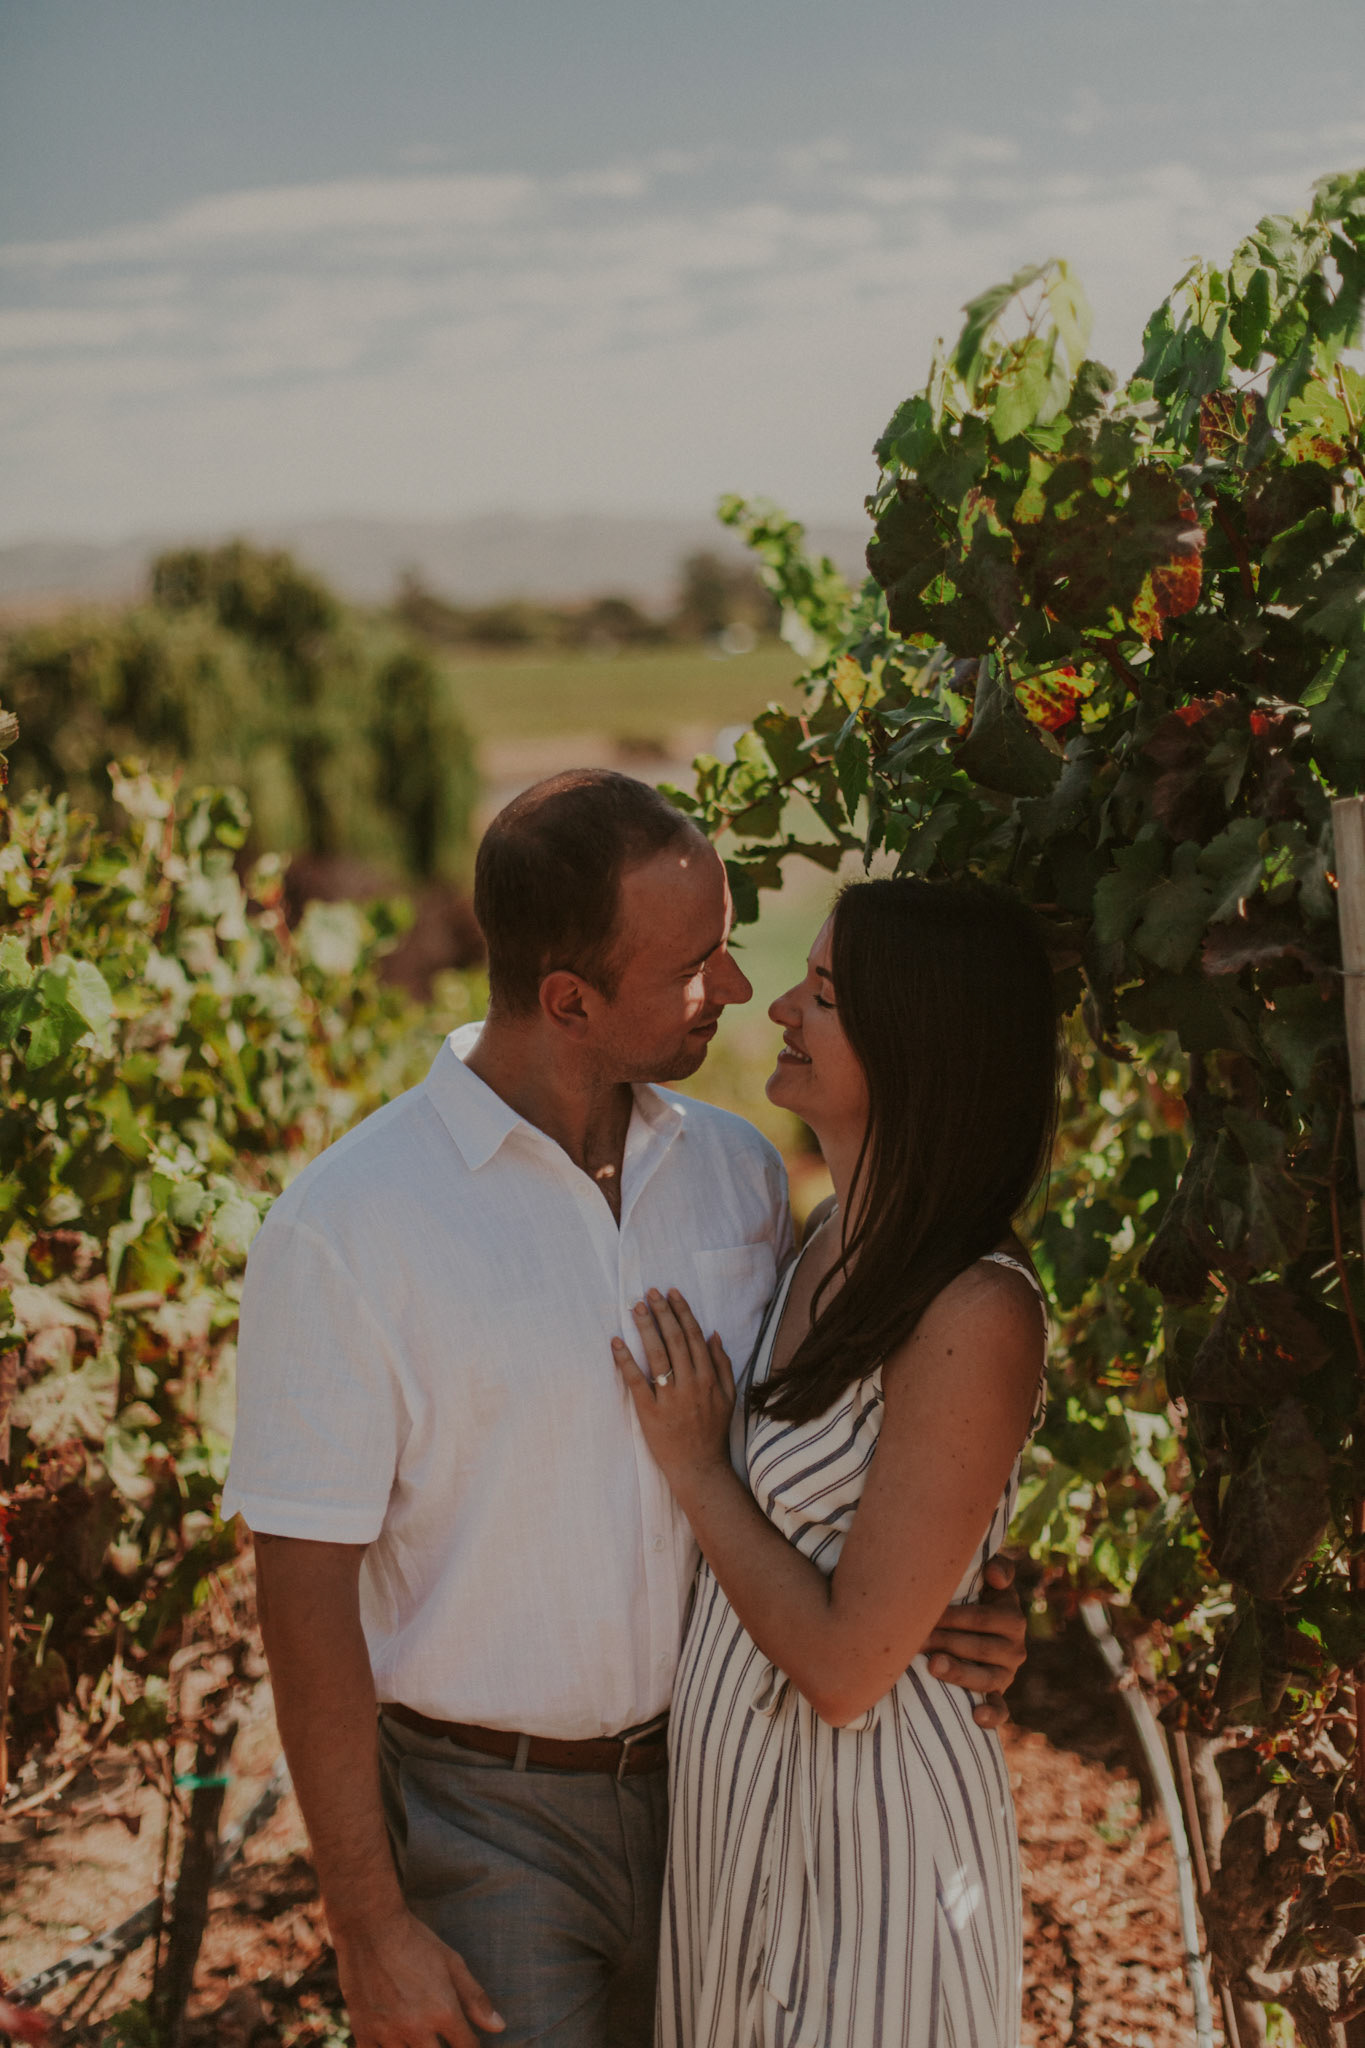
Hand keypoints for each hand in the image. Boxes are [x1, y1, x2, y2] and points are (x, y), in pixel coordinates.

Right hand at [333, 1906, 503, 2047]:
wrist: (369, 1926)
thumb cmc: (415, 1941)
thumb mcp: (452, 1963)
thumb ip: (475, 1998)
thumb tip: (499, 2028)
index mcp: (444, 2011)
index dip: (470, 2046)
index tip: (465, 2040)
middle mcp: (417, 2027)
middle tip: (439, 2037)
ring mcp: (387, 2033)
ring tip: (417, 2037)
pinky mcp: (362, 2032)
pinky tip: (392, 2041)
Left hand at [612, 1287, 734, 1490]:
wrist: (699, 1467)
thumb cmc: (713, 1431)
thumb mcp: (729, 1397)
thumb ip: (724, 1365)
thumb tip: (714, 1334)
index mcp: (710, 1378)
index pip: (694, 1336)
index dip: (682, 1312)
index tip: (671, 1293)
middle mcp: (691, 1384)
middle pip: (675, 1340)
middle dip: (662, 1312)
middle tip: (650, 1292)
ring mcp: (670, 1398)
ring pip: (657, 1355)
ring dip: (645, 1328)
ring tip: (636, 1307)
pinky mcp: (650, 1412)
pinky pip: (636, 1381)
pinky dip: (625, 1361)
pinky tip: (615, 1342)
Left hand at [922, 1553, 1026, 1731]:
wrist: (974, 1627)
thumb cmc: (974, 1596)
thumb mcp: (988, 1580)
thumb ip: (998, 1568)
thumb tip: (995, 1574)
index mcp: (1012, 1618)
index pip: (983, 1618)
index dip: (954, 1617)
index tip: (928, 1614)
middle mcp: (1015, 1648)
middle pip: (980, 1648)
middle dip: (946, 1642)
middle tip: (917, 1640)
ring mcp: (1007, 1674)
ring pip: (987, 1679)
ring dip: (959, 1673)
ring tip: (932, 1667)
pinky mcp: (998, 1696)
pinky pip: (1001, 1710)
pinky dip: (991, 1715)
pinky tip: (975, 1716)